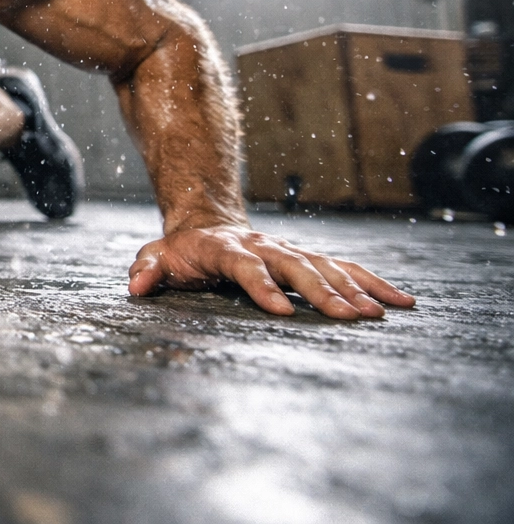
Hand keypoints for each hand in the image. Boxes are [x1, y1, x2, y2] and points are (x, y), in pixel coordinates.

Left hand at [127, 225, 414, 318]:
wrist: (207, 221)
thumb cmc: (181, 251)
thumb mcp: (157, 257)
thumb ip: (148, 269)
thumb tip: (137, 284)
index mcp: (226, 248)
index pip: (245, 266)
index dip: (261, 286)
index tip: (280, 310)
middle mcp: (263, 245)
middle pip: (296, 267)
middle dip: (323, 292)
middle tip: (349, 317)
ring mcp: (289, 250)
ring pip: (327, 267)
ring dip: (355, 290)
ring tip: (380, 314)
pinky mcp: (308, 258)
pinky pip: (346, 268)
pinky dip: (373, 283)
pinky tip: (401, 301)